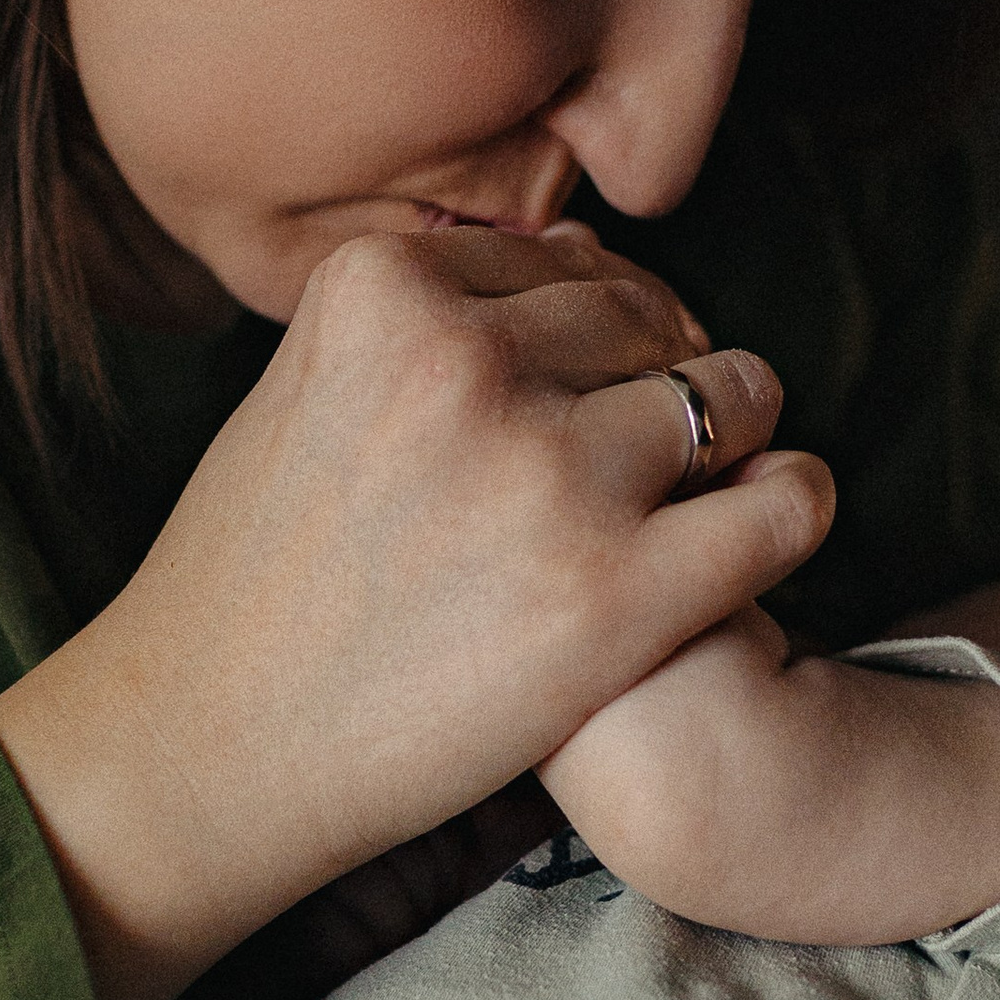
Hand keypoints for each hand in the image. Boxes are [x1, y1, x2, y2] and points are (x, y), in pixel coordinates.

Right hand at [0, 225, 830, 999]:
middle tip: (645, 450)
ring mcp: (547, 473)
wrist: (209, 750)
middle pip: (645, 321)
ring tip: (707, 486)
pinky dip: (791, 505)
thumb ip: (426, 317)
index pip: (559, 261)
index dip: (594, 322)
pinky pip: (782, 503)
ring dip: (734, 435)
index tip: (589, 384)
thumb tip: (588, 249)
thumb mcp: (303, 390)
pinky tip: (765, 528)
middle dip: (662, 372)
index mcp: (382, 292)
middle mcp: (465, 361)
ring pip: (730, 395)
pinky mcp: (618, 591)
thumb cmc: (252, 583)